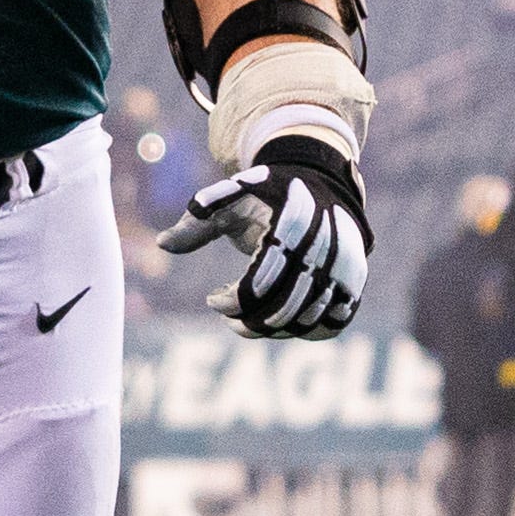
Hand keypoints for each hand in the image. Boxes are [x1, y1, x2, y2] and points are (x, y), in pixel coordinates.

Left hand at [160, 136, 370, 339]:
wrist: (320, 183)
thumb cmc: (267, 193)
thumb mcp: (230, 197)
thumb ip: (197, 221)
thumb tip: (162, 243)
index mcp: (289, 227)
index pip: (259, 284)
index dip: (232, 302)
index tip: (212, 300)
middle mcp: (322, 250)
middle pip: (282, 309)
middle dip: (248, 323)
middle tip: (228, 318)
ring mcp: (342, 270)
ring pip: (305, 321)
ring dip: (271, 330)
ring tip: (246, 323)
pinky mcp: (353, 284)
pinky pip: (331, 324)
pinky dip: (304, 332)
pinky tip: (278, 324)